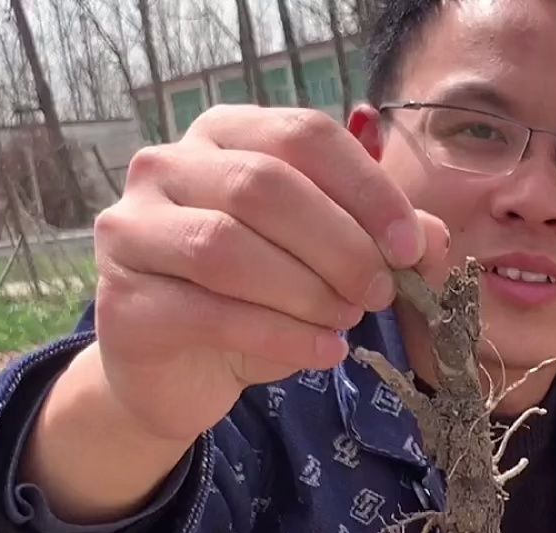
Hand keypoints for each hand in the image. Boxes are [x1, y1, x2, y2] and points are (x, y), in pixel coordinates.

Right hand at [87, 105, 450, 442]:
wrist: (176, 373)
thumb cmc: (256, 301)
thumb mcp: (326, 262)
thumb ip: (379, 241)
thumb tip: (434, 237)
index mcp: (224, 134)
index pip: (303, 135)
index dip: (367, 188)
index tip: (411, 247)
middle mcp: (166, 166)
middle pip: (264, 187)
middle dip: (340, 246)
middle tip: (380, 294)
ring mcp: (132, 230)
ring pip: (228, 247)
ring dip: (307, 292)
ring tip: (344, 322)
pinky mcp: (121, 302)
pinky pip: (210, 313)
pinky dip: (282, 337)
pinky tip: (322, 353)